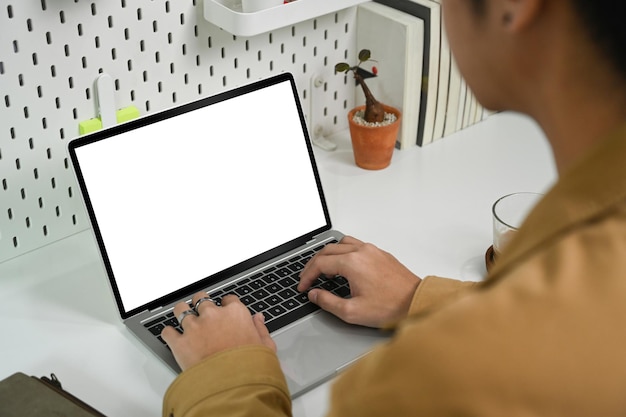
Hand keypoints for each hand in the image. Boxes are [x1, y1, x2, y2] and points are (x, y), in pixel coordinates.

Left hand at [161, 293, 275, 370]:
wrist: (232, 386)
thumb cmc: (250, 367)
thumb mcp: (265, 347)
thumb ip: (260, 329)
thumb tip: (258, 319)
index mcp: (235, 313)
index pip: (229, 300)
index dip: (226, 306)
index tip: (225, 311)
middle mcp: (213, 315)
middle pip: (202, 299)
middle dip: (201, 304)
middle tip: (202, 312)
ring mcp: (195, 327)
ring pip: (181, 309)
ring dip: (182, 312)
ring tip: (183, 317)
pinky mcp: (180, 343)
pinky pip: (168, 332)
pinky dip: (169, 334)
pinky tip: (172, 337)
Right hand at [298, 236, 420, 327]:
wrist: (416, 302)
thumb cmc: (390, 307)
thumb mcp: (352, 311)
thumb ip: (328, 302)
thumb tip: (315, 295)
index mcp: (352, 263)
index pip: (320, 263)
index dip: (307, 275)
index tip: (304, 286)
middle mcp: (361, 252)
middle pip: (328, 250)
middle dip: (314, 264)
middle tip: (308, 277)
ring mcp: (372, 250)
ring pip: (342, 243)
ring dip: (328, 254)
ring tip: (323, 269)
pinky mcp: (380, 253)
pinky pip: (356, 245)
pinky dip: (343, 252)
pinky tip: (344, 265)